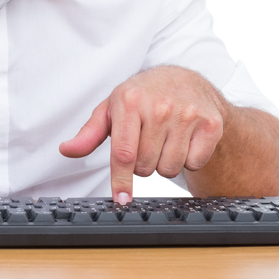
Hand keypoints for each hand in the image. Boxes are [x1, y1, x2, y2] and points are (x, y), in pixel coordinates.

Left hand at [59, 66, 227, 203]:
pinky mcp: (210, 124)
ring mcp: (188, 115)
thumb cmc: (143, 96)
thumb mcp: (111, 109)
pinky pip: (194, 164)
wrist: (185, 80)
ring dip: (164, 165)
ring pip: (170, 169)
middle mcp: (160, 107)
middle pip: (146, 167)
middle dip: (142, 168)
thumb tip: (67, 150)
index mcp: (130, 102)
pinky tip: (183, 142)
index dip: (120, 181)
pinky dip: (188, 160)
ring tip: (163, 144)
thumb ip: (89, 134)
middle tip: (145, 149)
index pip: (123, 153)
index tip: (121, 199)